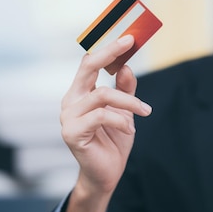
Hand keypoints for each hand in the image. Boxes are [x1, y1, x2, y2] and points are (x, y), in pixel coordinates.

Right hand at [60, 35, 151, 211]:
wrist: (107, 174)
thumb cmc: (114, 141)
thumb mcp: (124, 111)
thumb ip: (125, 89)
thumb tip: (126, 66)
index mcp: (79, 93)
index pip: (89, 63)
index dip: (107, 48)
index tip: (128, 37)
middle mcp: (70, 101)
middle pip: (87, 67)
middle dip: (109, 53)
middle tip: (129, 43)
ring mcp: (68, 117)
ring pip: (102, 94)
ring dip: (128, 101)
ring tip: (144, 111)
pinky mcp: (72, 133)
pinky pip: (101, 116)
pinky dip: (121, 120)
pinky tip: (129, 128)